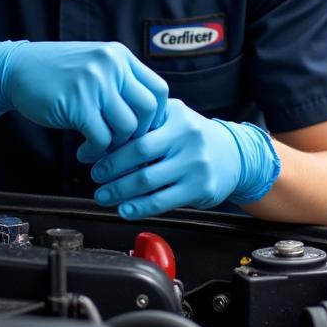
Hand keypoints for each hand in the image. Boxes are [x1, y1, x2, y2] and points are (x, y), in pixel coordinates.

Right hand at [0, 40, 167, 161]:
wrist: (14, 70)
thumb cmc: (57, 73)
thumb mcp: (95, 65)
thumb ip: (121, 82)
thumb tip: (149, 119)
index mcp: (120, 56)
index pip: (159, 89)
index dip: (157, 116)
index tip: (145, 132)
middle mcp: (111, 66)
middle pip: (149, 109)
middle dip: (140, 134)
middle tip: (125, 146)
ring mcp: (95, 83)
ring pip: (128, 126)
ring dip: (117, 147)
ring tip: (102, 151)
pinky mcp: (77, 104)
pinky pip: (101, 138)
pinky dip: (96, 152)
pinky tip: (85, 153)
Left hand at [90, 99, 280, 218]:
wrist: (234, 155)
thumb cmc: (195, 137)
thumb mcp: (174, 118)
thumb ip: (145, 123)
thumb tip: (103, 140)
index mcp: (176, 117)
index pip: (136, 132)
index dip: (110, 148)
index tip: (92, 157)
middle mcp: (188, 138)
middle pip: (139, 156)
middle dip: (111, 170)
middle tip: (96, 177)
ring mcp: (196, 164)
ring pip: (148, 181)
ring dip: (120, 191)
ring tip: (104, 195)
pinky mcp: (201, 188)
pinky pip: (163, 201)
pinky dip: (140, 207)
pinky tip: (125, 209)